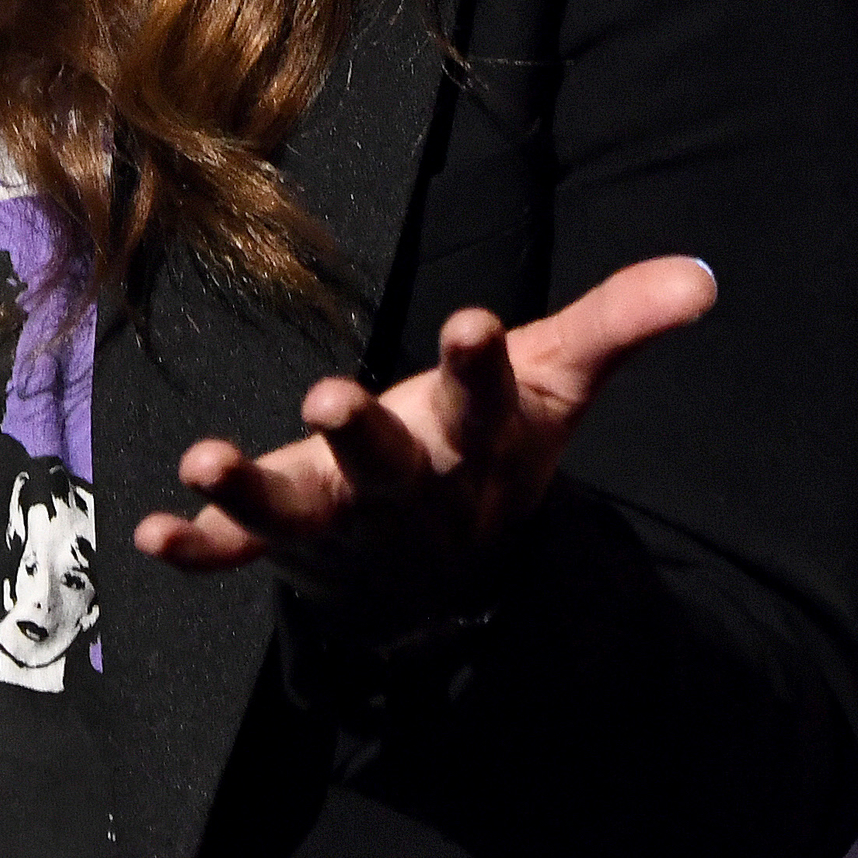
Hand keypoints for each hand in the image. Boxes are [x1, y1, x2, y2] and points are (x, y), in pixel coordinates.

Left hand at [129, 256, 716, 623]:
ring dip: (253, 488)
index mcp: (474, 435)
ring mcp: (342, 519)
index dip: (479, 363)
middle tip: (332, 398)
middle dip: (361, 432)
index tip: (470, 323)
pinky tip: (154, 534)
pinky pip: (237, 553)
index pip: (485, 394)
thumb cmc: (493, 452)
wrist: (451, 580)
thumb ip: (617, 325)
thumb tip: (704, 277)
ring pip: (297, 507)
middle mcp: (407, 481)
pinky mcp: (285, 544)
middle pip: (386, 458)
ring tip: (206, 462)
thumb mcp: (557, 386)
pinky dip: (198, 547)